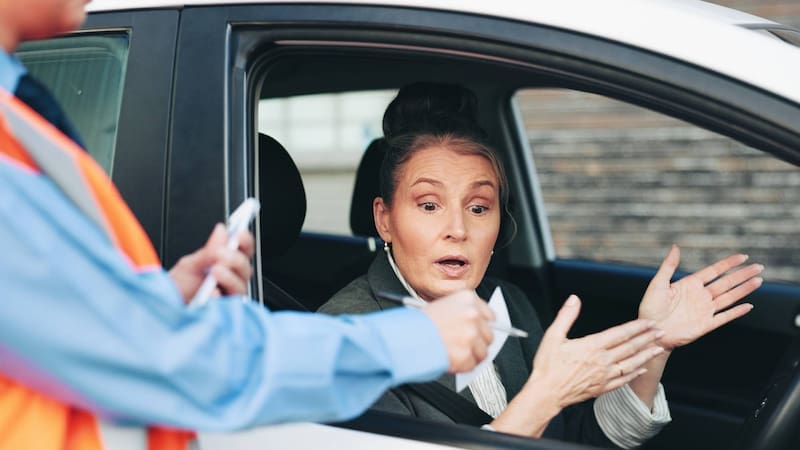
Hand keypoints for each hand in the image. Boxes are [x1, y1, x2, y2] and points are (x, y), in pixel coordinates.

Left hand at [168, 223, 255, 302]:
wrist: (166, 309)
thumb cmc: (178, 289)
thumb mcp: (190, 265)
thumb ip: (208, 251)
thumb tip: (222, 231)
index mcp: (225, 265)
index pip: (243, 251)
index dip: (245, 241)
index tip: (239, 235)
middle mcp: (231, 281)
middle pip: (245, 269)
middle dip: (235, 259)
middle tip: (220, 254)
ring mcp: (228, 297)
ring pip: (241, 287)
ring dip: (230, 277)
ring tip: (215, 271)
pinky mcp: (224, 313)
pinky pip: (230, 306)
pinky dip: (220, 297)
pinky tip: (212, 294)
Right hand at [422, 290, 494, 373]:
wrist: (405, 336)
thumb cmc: (418, 323)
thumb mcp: (442, 305)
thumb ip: (463, 313)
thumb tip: (478, 327)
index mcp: (467, 299)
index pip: (490, 315)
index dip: (484, 326)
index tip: (481, 331)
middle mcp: (472, 315)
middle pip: (489, 335)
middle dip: (477, 343)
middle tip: (462, 345)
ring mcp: (471, 335)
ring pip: (482, 353)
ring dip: (469, 356)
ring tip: (452, 352)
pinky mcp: (466, 354)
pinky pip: (471, 365)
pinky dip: (461, 366)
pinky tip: (448, 358)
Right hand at [530, 295, 662, 407]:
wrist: (546, 393)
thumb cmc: (548, 366)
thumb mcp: (553, 336)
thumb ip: (566, 316)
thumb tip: (574, 299)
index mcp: (591, 346)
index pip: (620, 334)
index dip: (636, 327)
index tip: (649, 322)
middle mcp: (602, 361)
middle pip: (630, 347)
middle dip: (647, 338)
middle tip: (660, 332)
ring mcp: (604, 376)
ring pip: (631, 363)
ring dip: (646, 355)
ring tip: (658, 348)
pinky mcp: (602, 388)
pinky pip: (624, 380)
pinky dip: (635, 373)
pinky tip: (642, 369)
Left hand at [639, 245, 762, 350]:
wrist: (650, 331)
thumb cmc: (650, 308)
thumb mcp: (658, 283)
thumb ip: (669, 266)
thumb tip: (676, 247)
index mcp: (690, 285)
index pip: (714, 271)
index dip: (728, 264)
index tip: (743, 256)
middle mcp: (700, 296)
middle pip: (726, 283)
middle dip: (742, 275)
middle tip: (759, 267)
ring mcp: (704, 310)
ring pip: (729, 297)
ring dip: (744, 289)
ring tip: (758, 280)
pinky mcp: (706, 325)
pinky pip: (724, 317)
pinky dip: (736, 312)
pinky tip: (748, 306)